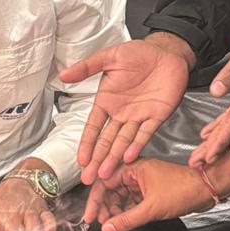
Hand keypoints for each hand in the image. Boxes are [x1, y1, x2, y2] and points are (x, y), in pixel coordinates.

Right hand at [60, 35, 193, 183]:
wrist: (167, 52)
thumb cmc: (138, 53)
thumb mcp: (109, 57)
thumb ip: (87, 68)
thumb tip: (63, 76)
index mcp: (107, 101)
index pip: (93, 127)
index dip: (87, 143)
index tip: (80, 160)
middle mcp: (121, 113)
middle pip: (107, 141)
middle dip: (97, 160)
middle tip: (89, 178)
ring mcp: (139, 117)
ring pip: (124, 142)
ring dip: (114, 158)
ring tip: (106, 174)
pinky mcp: (157, 116)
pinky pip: (146, 133)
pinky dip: (137, 144)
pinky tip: (129, 156)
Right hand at [83, 159, 213, 230]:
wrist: (205, 190)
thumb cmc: (183, 190)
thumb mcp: (152, 208)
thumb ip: (127, 220)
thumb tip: (107, 228)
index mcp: (133, 167)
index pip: (104, 182)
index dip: (95, 201)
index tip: (90, 216)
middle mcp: (135, 172)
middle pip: (110, 190)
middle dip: (104, 208)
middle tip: (102, 224)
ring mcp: (141, 182)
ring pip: (119, 197)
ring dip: (114, 211)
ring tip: (112, 225)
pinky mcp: (148, 191)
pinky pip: (130, 201)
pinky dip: (125, 212)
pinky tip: (123, 222)